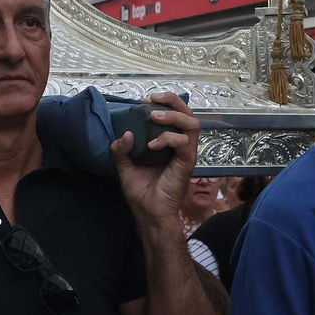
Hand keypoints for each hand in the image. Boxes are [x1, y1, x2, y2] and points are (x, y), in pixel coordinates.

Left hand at [111, 92, 200, 222]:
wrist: (148, 213)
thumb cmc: (141, 191)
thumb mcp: (125, 166)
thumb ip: (121, 150)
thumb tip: (124, 133)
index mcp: (169, 142)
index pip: (175, 115)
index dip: (163, 103)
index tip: (143, 101)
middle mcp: (181, 145)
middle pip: (189, 114)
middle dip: (172, 102)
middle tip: (152, 101)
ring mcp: (186, 153)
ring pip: (192, 124)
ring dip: (172, 116)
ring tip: (154, 117)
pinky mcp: (187, 163)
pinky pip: (184, 143)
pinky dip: (168, 139)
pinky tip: (152, 145)